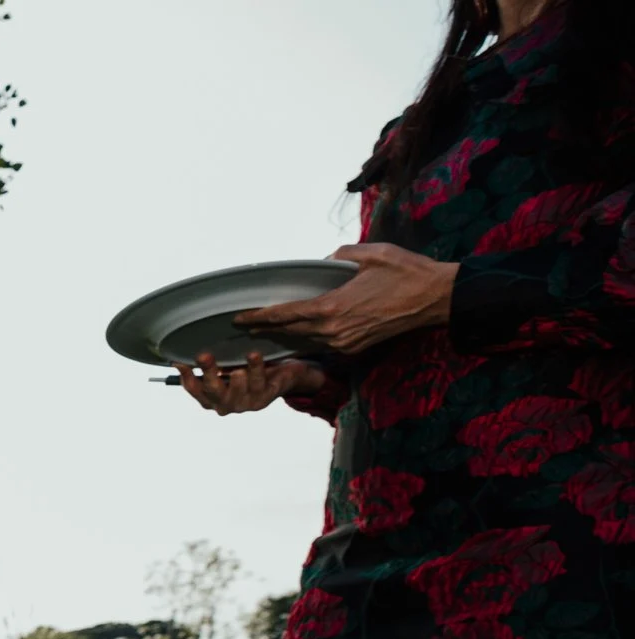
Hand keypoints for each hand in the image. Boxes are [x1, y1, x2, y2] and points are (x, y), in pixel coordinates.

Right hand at [174, 349, 329, 415]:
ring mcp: (245, 404)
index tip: (181, 361)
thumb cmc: (250, 372)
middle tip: (204, 355)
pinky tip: (254, 355)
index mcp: (212, 399)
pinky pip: (259, 382)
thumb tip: (177, 361)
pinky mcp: (264, 399)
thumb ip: (207, 368)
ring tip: (239, 365)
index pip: (195, 390)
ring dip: (237, 377)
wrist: (284, 378)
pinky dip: (256, 367)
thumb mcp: (226, 368)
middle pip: (213, 391)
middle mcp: (226, 405)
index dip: (187, 377)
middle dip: (209, 373)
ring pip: (237, 389)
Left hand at [232, 242, 457, 355]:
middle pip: (290, 332)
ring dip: (284, 336)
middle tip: (242, 325)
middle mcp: (334, 331)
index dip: (259, 317)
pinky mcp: (355, 347)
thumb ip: (341, 256)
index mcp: (332, 308)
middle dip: (265, 329)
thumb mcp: (371, 253)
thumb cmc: (406, 272)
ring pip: (305, 340)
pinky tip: (296, 334)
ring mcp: (345, 343)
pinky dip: (305, 339)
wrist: (437, 298)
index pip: (285, 315)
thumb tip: (326, 261)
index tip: (239, 317)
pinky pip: (322, 344)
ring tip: (263, 331)